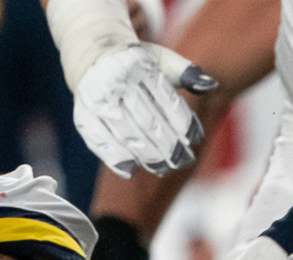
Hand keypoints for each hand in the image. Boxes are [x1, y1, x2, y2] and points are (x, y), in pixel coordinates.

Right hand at [73, 44, 216, 178]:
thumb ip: (187, 74)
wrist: (93, 55)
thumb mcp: (163, 60)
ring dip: (147, 156)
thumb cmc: (138, 64)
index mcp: (140, 66)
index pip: (168, 102)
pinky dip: (113, 157)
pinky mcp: (82, 113)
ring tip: (164, 169)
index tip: (195, 140)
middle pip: (149, 123)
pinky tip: (129, 171)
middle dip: (169, 147)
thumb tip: (210, 85)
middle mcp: (116, 81)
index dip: (184, 124)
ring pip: (126, 134)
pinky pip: (97, 139)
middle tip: (184, 162)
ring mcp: (97, 98)